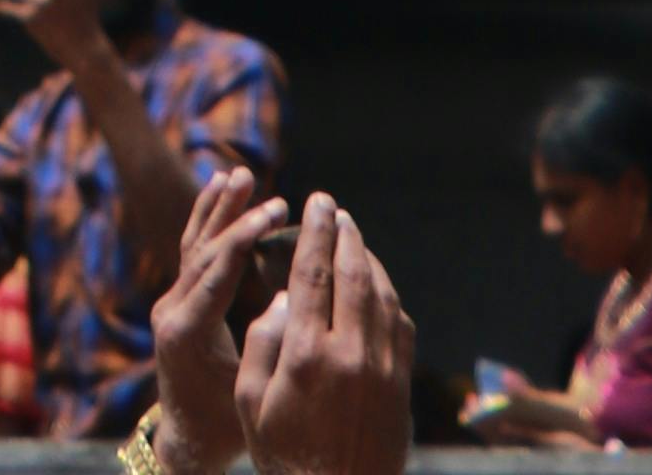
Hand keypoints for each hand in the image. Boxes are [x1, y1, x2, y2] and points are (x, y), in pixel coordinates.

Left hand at [152, 166, 294, 474]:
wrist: (186, 443)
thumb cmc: (223, 426)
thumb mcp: (248, 388)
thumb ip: (265, 346)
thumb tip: (293, 298)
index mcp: (186, 332)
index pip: (216, 271)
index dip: (246, 236)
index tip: (277, 209)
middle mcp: (171, 311)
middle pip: (204, 251)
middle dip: (238, 219)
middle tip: (272, 194)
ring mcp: (169, 304)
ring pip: (193, 246)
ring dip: (217, 210)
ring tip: (238, 174)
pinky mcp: (175, 302)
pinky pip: (190, 253)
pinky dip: (206, 221)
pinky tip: (217, 192)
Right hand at [241, 197, 414, 474]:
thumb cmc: (285, 457)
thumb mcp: (250, 405)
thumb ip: (262, 343)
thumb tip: (285, 298)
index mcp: (306, 356)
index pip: (313, 273)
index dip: (315, 231)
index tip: (316, 202)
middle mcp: (350, 354)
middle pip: (352, 272)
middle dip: (343, 233)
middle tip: (334, 209)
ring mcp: (382, 368)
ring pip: (381, 292)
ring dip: (367, 258)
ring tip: (353, 239)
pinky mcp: (402, 384)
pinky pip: (400, 322)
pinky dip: (387, 293)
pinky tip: (375, 286)